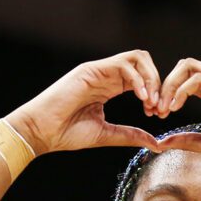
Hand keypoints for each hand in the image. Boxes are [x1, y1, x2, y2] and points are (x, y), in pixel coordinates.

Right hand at [4, 50, 161, 155]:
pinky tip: (141, 98)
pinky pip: (123, 64)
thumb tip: (156, 143)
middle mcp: (106, 75)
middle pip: (143, 63)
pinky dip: (138, 80)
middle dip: (157, 83)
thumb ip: (131, 135)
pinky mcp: (91, 70)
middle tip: (158, 108)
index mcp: (109, 88)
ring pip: (137, 58)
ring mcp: (98, 70)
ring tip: (150, 103)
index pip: (142, 79)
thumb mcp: (107, 135)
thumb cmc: (66, 133)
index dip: (155, 94)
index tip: (157, 116)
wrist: (42, 132)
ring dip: (150, 79)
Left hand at [152, 58, 200, 171]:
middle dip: (164, 85)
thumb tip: (162, 143)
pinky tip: (174, 107)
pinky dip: (182, 90)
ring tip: (162, 109)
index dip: (166, 94)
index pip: (185, 81)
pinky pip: (200, 78)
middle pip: (184, 67)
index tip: (156, 115)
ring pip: (189, 67)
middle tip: (155, 109)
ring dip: (169, 86)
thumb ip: (189, 141)